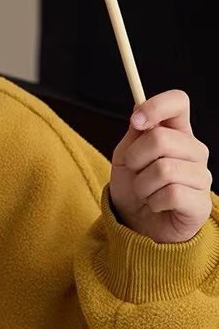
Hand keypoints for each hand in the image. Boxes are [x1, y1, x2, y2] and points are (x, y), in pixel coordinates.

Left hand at [109, 90, 212, 242]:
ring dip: (142, 184)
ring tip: (146, 192)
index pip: (178, 102)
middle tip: (136, 172)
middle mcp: (195, 151)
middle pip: (161, 138)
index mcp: (178, 133)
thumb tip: (139, 110)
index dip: (156, 106)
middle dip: (135, 158)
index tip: (136, 122)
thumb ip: (135, 133)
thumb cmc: (133, 187)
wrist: (137, 225)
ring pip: (163, 169)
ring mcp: (202, 177)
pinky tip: (156, 205)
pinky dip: (153, 201)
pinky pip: (171, 194)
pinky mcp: (201, 203)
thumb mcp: (126, 156)